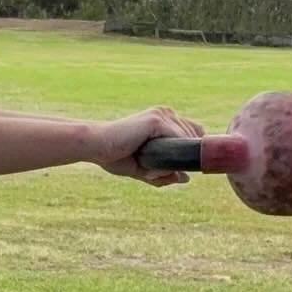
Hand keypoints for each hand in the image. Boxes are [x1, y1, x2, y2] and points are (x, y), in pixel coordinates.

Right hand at [92, 106, 206, 184]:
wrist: (96, 147)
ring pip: (186, 142)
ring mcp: (162, 115)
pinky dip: (168, 158)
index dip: (192, 151)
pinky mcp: (156, 120)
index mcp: (165, 120)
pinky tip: (149, 164)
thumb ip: (165, 173)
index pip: (194, 133)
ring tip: (149, 169)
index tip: (181, 168)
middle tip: (155, 172)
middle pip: (194, 138)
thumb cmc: (115, 156)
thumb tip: (186, 178)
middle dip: (182, 160)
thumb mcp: (145, 169)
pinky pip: (176, 142)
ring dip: (173, 161)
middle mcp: (167, 113)